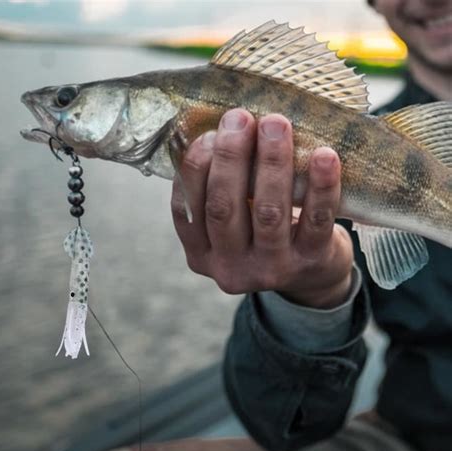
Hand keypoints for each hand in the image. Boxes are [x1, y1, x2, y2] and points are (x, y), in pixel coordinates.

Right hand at [171, 109, 353, 308]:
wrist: (310, 273)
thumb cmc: (263, 233)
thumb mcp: (233, 222)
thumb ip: (220, 190)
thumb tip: (218, 129)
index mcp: (202, 254)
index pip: (186, 211)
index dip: (194, 168)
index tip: (208, 133)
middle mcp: (230, 267)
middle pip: (223, 209)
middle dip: (230, 157)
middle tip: (239, 117)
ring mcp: (271, 269)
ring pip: (268, 212)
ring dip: (271, 162)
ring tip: (276, 124)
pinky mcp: (310, 262)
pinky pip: (316, 221)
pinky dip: (320, 186)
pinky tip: (323, 155)